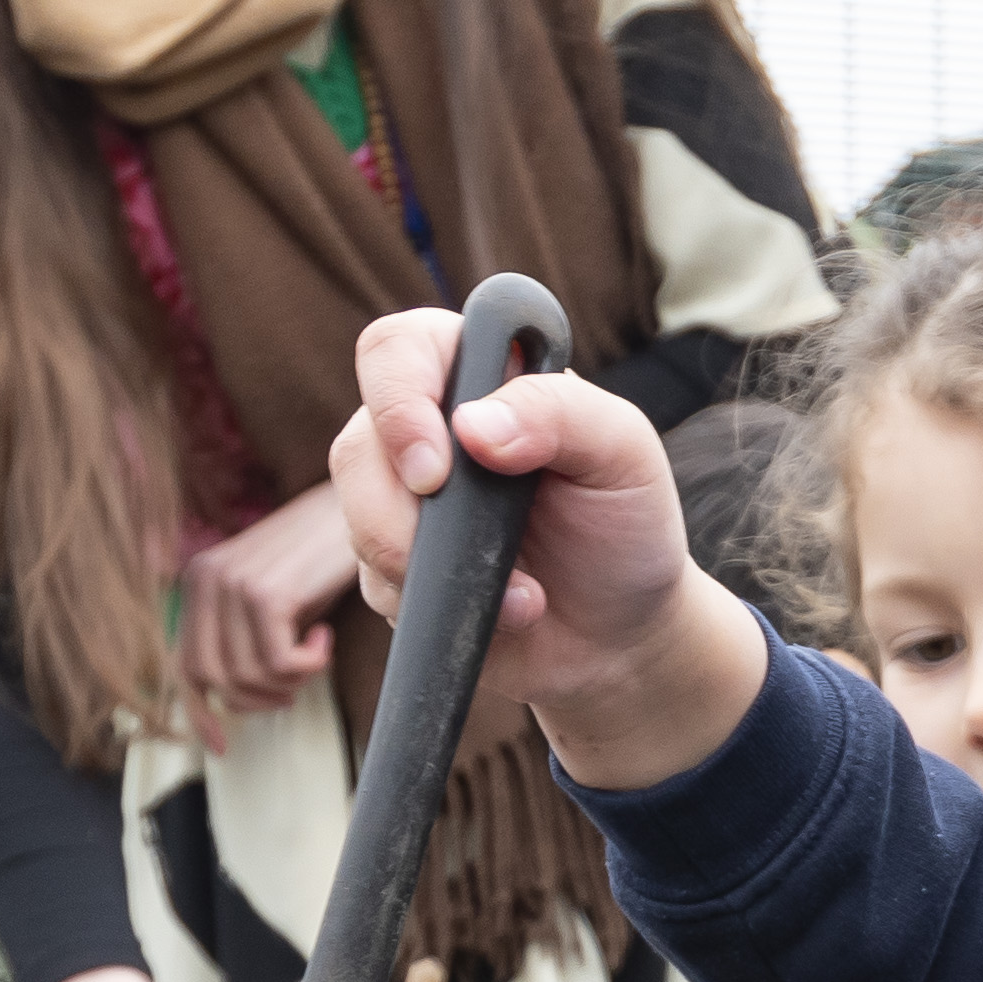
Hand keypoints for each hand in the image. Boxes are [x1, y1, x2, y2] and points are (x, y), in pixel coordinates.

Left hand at [181, 479, 362, 719]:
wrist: (360, 504)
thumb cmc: (324, 555)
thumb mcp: (274, 596)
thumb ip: (246, 634)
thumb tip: (240, 696)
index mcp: (200, 580)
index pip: (185, 664)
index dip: (200, 712)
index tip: (221, 746)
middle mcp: (206, 578)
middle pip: (214, 678)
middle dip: (256, 701)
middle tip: (294, 690)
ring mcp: (233, 583)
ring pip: (247, 676)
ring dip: (289, 682)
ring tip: (315, 657)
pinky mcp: (266, 592)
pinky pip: (278, 664)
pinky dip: (309, 666)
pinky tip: (326, 639)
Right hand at [330, 306, 772, 790]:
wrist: (619, 630)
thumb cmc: (625, 525)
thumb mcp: (623, 452)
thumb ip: (559, 413)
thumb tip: (473, 424)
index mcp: (480, 372)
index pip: (397, 351)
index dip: (398, 401)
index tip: (437, 470)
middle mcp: (429, 425)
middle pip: (358, 444)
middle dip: (402, 511)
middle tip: (474, 548)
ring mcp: (403, 498)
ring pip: (357, 519)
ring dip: (429, 566)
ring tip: (520, 590)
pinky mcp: (394, 566)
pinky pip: (375, 583)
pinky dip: (435, 603)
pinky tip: (499, 613)